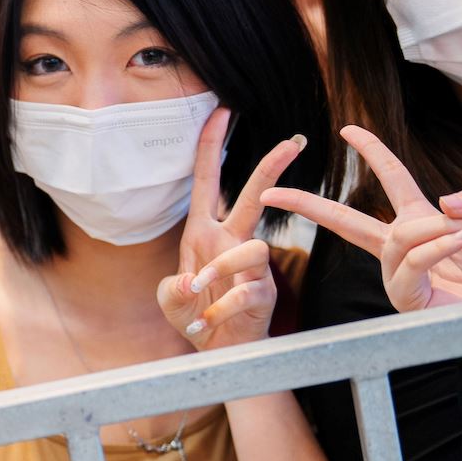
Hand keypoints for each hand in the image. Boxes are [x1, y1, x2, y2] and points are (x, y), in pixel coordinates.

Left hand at [156, 110, 302, 348]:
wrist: (217, 350)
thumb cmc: (195, 315)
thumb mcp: (170, 299)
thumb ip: (172, 288)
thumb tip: (189, 282)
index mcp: (203, 233)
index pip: (207, 180)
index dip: (211, 145)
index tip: (221, 111)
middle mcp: (230, 242)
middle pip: (253, 196)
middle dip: (270, 168)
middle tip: (291, 143)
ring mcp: (251, 267)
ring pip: (251, 248)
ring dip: (220, 269)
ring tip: (195, 291)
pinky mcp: (263, 294)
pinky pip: (246, 293)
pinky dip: (220, 310)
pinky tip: (202, 325)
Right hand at [264, 125, 461, 311]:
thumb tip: (445, 198)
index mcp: (419, 221)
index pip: (391, 179)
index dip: (372, 152)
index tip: (348, 129)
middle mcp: (400, 246)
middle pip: (346, 221)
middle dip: (307, 206)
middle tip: (271, 194)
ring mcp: (398, 272)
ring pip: (398, 237)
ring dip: (434, 230)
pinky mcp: (405, 296)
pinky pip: (412, 260)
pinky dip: (438, 246)